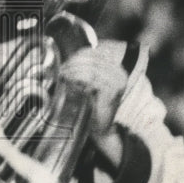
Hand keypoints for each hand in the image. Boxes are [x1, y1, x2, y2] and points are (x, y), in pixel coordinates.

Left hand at [59, 47, 128, 164]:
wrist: (102, 127)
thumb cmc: (94, 105)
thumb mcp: (91, 83)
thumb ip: (87, 69)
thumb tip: (72, 57)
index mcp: (117, 69)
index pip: (96, 54)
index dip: (79, 56)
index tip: (66, 61)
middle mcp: (120, 73)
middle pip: (93, 60)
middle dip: (74, 63)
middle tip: (62, 68)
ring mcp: (118, 82)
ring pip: (91, 68)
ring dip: (74, 70)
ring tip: (64, 74)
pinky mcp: (112, 90)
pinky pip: (91, 79)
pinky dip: (78, 78)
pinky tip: (70, 81)